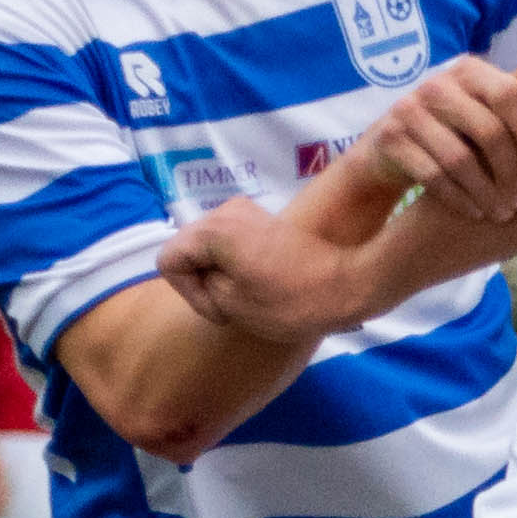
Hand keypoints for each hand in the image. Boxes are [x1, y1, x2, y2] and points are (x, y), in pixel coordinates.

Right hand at [162, 193, 379, 345]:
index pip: (169, 260)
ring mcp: (247, 212)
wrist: (347, 284)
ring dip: (220, 275)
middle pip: (188, 250)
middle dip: (203, 282)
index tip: (221, 307)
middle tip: (233, 307)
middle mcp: (226, 210)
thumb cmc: (291, 301)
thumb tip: (207, 272)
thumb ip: (205, 285)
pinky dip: (236, 266)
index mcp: (213, 228)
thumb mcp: (233, 304)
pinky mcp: (265, 223)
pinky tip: (261, 285)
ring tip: (248, 298)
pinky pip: (231, 244)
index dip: (188, 292)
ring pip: (209, 248)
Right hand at [358, 54, 516, 224]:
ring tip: (503, 214)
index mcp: (467, 70)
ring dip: (487, 193)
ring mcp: (408, 109)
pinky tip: (476, 214)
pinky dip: (459, 199)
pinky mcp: (389, 138)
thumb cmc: (448, 132)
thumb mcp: (475, 112)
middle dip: (510, 172)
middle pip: (487, 130)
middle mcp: (436, 84)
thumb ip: (507, 114)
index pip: (508, 93)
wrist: (384, 149)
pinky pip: (433, 176)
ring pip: (459, 158)